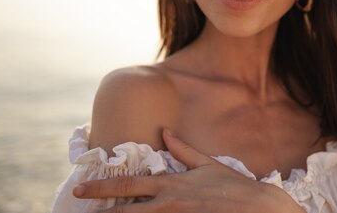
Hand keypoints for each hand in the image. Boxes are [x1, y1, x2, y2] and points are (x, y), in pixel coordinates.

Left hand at [72, 129, 303, 212]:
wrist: (257, 209)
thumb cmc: (233, 187)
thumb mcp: (207, 164)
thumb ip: (183, 149)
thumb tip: (165, 131)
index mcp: (170, 184)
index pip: (127, 185)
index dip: (101, 188)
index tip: (81, 189)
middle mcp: (167, 204)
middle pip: (123, 211)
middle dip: (100, 212)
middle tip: (79, 211)